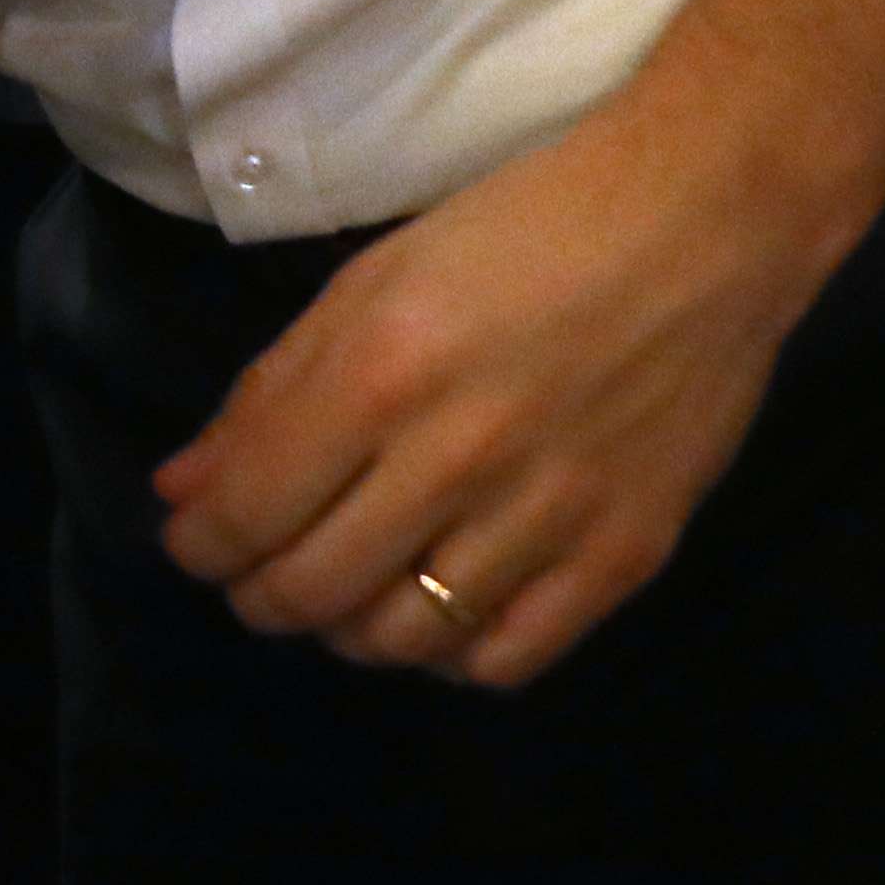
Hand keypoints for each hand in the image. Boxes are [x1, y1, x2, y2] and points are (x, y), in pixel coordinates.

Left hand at [151, 87, 869, 692]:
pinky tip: (440, 612)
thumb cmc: (521, 231)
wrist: (701, 225)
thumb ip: (269, 393)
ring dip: (348, 631)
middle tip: (259, 577)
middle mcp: (457, 459)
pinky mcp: (625, 556)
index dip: (199, 547)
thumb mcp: (371, 281)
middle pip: (314, 592)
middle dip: (259, 597)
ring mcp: (549, 517)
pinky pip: (508, 660)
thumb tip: (183, 493)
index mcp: (380, 374)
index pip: (249, 513)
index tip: (195, 543)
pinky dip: (453, 657)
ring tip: (347, 592)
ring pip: (403, 642)